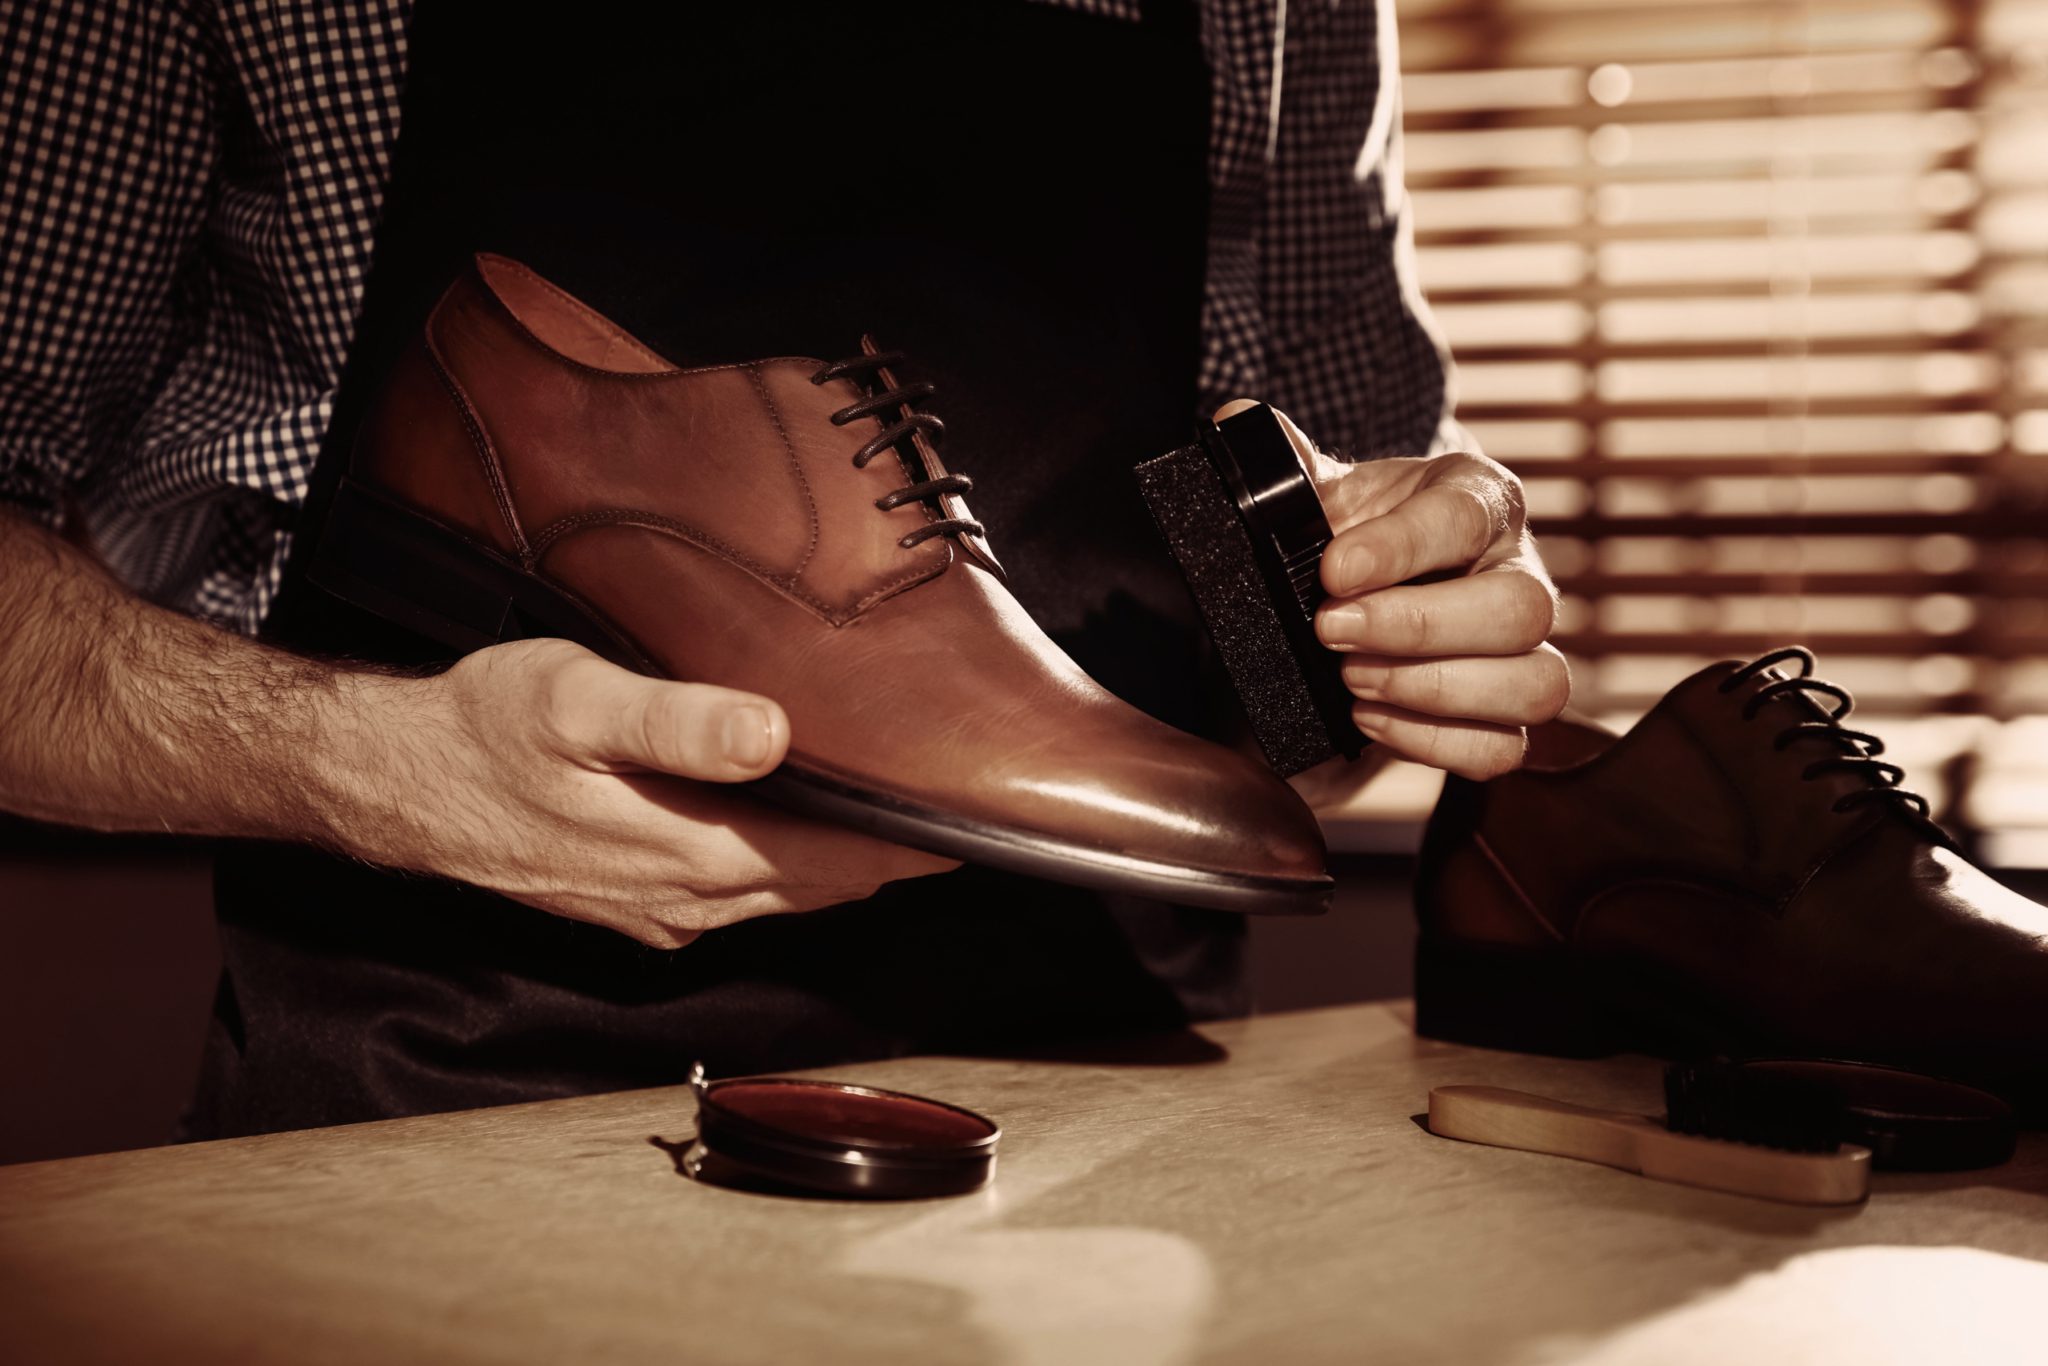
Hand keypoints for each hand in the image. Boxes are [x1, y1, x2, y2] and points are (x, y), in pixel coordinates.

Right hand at [344, 638, 959, 947]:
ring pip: (780, 896)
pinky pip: (736, 898)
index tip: (976, 816)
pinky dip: (783, 871)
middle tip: (956, 812)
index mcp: (686, 853)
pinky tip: (798, 835)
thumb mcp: (574, 700)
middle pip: (819, 885)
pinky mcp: (632, 906)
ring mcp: (656, 913)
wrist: (391, 783)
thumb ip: (678, 722)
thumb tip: (773, 734)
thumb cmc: (480, 729)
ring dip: (840, 867)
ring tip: (898, 823)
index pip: (833, 859)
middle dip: (889, 856)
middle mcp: (682, 900)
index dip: (906, 841)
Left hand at [1216, 401, 1567, 778]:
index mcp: (1478, 499)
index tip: (1330, 572)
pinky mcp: (1505, 715)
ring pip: (1535, 684)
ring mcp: (1524, 651)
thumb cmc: (1352, 533)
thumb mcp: (1319, 490)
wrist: (1361, 590)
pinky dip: (1434, 744)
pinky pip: (1503, 749)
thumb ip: (1283, 459)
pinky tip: (1368, 721)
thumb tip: (1234, 422)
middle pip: (1522, 610)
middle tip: (1331, 632)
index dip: (1400, 548)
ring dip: (1433, 692)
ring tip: (1350, 681)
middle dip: (1418, 629)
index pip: (1465, 518)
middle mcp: (1518, 572)